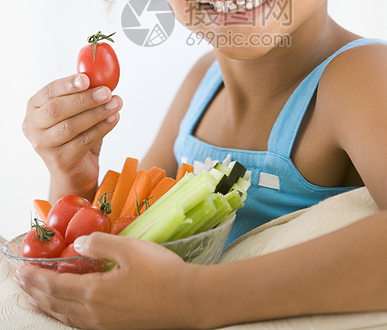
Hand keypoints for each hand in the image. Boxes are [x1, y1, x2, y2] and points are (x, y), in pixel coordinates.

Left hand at [14, 232, 199, 329]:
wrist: (189, 302)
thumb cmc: (162, 272)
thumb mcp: (130, 248)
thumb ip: (101, 243)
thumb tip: (78, 244)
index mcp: (94, 294)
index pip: (54, 285)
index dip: (35, 277)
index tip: (19, 269)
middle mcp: (93, 315)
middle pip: (55, 303)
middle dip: (34, 291)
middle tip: (20, 280)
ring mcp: (104, 326)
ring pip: (65, 316)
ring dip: (46, 304)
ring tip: (36, 295)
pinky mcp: (116, 329)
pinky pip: (79, 323)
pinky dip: (64, 313)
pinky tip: (67, 308)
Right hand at [22, 74, 122, 199]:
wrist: (74, 171)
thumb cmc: (75, 135)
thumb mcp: (76, 112)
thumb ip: (84, 94)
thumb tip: (103, 78)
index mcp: (35, 108)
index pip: (49, 92)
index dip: (68, 84)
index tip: (86, 79)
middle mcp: (34, 126)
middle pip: (57, 109)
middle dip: (85, 99)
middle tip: (107, 93)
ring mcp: (44, 146)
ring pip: (70, 126)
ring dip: (97, 113)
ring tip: (116, 104)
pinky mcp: (60, 161)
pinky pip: (83, 141)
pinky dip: (101, 128)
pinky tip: (113, 119)